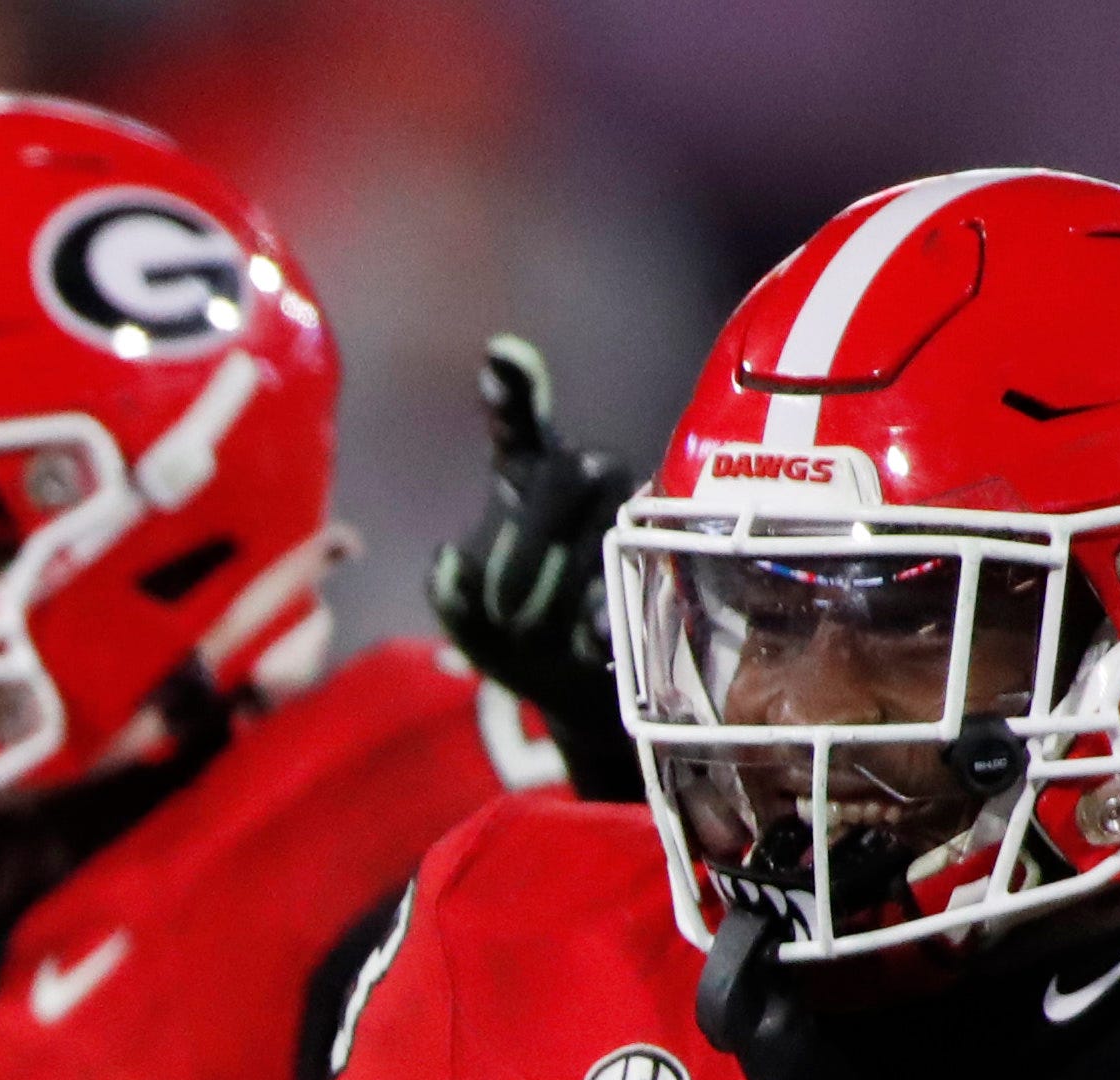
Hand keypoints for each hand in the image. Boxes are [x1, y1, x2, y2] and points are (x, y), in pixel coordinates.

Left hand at [427, 333, 643, 803]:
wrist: (583, 684)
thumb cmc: (519, 634)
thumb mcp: (468, 620)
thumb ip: (451, 592)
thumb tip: (449, 558)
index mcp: (529, 476)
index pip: (520, 423)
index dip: (513, 388)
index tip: (500, 355)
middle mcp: (587, 474)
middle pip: (564, 478)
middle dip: (527, 551)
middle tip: (503, 609)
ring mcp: (633, 506)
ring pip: (600, 528)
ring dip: (558, 594)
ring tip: (542, 633)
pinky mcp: (671, 553)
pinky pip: (636, 574)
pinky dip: (603, 613)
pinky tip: (592, 638)